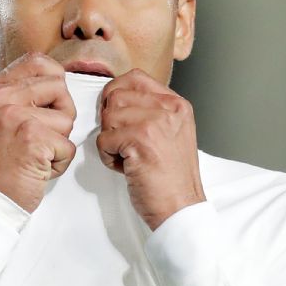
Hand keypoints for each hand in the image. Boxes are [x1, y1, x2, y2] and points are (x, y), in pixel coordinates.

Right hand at [0, 53, 75, 212]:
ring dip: (60, 143)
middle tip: (43, 137)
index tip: (50, 103)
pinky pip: (68, 146)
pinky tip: (38, 168)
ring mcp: (17, 117)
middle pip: (60, 88)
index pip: (38, 62)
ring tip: (37, 155)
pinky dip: (60, 163)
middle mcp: (2, 98)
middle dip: (61, 116)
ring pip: (67, 119)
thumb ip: (20, 97)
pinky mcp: (33, 139)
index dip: (55, 80)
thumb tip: (55, 81)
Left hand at [97, 69, 204, 229]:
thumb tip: (116, 99)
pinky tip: (126, 168)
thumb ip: (152, 112)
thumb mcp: (172, 134)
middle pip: (116, 96)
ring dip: (109, 140)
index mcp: (177, 104)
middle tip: (124, 144)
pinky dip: (108, 157)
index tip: (116, 115)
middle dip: (111, 122)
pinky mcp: (140, 141)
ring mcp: (155, 123)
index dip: (116, 94)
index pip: (135, 77)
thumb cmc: (172, 179)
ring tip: (127, 157)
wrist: (181, 208)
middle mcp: (169, 109)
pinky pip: (104, 140)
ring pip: (107, 117)